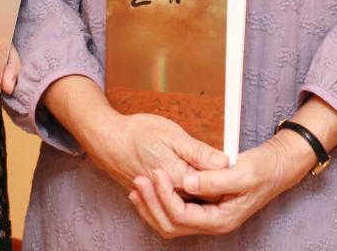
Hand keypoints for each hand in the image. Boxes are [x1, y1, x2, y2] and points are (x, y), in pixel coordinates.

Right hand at [83, 111, 228, 194]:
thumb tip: (224, 163)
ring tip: (202, 176)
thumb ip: (199, 152)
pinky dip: (182, 195)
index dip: (224, 179)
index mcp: (178, 178)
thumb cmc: (137, 133)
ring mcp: (159, 198)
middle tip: (217, 170)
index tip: (229, 165)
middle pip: (201, 199)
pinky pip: (172, 202)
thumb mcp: (172, 134)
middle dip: (213, 189)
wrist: (107, 140)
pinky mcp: (153, 198)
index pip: (211, 188)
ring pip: (187, 203)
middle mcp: (168, 194)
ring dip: (199, 192)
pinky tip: (186, 181)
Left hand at [127, 132, 307, 238]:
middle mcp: (212, 223)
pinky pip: (176, 212)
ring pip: (170, 222)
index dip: (165, 196)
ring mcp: (208, 217)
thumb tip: (187, 182)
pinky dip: (160, 201)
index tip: (156, 173)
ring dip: (152, 205)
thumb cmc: (264, 169)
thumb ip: (214, 180)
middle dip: (152, 204)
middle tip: (139, 180)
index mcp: (221, 219)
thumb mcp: (241, 172)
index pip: (183, 216)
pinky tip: (150, 188)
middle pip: (171, 224)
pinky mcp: (204, 207)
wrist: (276, 167)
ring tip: (138, 186)